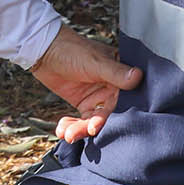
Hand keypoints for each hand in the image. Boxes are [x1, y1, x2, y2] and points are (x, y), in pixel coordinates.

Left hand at [28, 24, 141, 142]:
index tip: (97, 125)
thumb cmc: (73, 49)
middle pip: (108, 114)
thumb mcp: (95, 62)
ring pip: (93, 121)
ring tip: (68, 135)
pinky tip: (62, 131)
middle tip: (80, 133)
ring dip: (80, 130)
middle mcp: (113, 89)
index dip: (114, 116)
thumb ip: (116, 73)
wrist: (45, 49)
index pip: (125, 101)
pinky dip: (72, 127)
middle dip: (93, 126)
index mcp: (121, 76)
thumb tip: (138, 76)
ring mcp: (97, 97)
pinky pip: (81, 121)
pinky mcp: (83, 103)